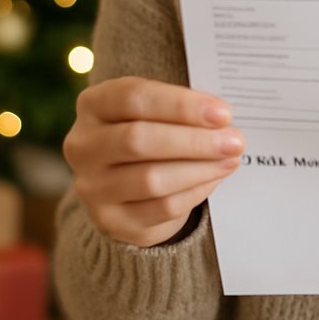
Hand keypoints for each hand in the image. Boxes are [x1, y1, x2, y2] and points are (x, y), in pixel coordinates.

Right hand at [63, 76, 244, 246]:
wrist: (127, 179)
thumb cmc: (151, 127)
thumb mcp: (157, 108)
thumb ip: (181, 108)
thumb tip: (221, 120)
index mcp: (93, 105)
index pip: (133, 98)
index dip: (181, 105)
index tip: (223, 113)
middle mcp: (83, 145)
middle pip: (138, 140)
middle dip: (195, 141)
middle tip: (235, 140)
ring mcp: (92, 187)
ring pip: (150, 179)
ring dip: (200, 169)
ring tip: (231, 159)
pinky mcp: (111, 221)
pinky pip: (160, 208)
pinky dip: (194, 192)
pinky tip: (214, 178)